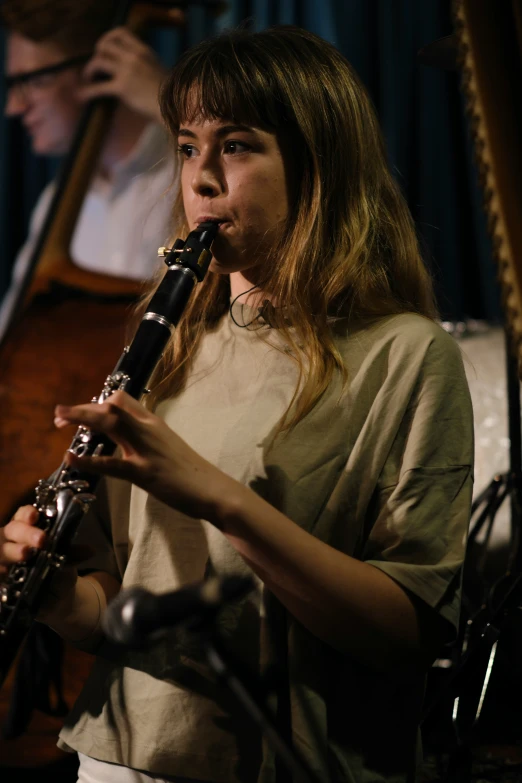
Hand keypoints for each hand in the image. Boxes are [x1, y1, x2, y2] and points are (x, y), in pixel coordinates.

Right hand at [0, 505, 78, 620]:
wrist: (57, 600)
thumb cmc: (59, 572)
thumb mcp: (67, 561)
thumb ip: (73, 554)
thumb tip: (90, 551)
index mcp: (28, 531)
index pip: (23, 516)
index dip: (27, 514)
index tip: (35, 516)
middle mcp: (13, 543)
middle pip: (11, 531)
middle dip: (25, 533)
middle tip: (41, 540)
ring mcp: (5, 562)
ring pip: (1, 552)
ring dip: (12, 551)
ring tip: (25, 554)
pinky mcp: (2, 581)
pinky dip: (2, 575)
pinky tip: (6, 577)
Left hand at [54, 391, 231, 522]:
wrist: (212, 489)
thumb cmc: (189, 471)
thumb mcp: (166, 446)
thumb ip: (144, 439)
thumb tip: (125, 438)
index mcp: (153, 422)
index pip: (121, 399)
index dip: (97, 403)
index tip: (81, 412)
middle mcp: (148, 429)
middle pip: (111, 407)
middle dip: (82, 408)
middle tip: (59, 414)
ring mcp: (146, 449)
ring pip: (110, 424)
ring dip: (82, 418)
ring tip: (59, 421)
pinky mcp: (144, 472)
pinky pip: (111, 463)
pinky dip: (88, 461)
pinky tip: (72, 459)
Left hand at [78, 27, 167, 121]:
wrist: (172, 107)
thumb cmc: (167, 93)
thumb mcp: (157, 69)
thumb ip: (143, 63)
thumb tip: (130, 66)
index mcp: (143, 50)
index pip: (120, 32)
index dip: (108, 37)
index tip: (104, 47)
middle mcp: (133, 57)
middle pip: (105, 45)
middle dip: (97, 53)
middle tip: (96, 65)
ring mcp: (127, 71)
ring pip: (98, 61)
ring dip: (89, 69)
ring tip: (88, 78)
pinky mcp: (122, 88)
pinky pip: (98, 87)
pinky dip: (87, 92)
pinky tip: (81, 96)